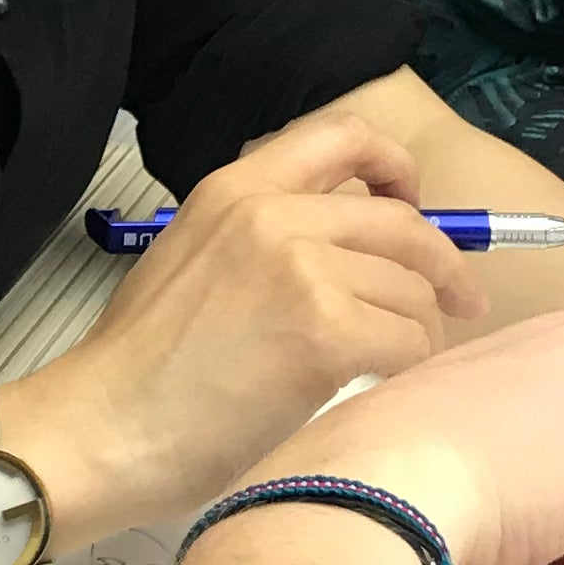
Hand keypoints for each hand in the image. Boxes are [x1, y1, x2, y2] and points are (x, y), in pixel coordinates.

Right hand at [14, 110, 489, 531]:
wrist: (104, 427)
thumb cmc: (142, 368)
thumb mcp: (193, 259)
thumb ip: (262, 237)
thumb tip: (350, 255)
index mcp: (236, 189)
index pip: (344, 137)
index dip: (398, 169)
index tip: (415, 207)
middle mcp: (272, 214)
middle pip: (401, 224)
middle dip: (443, 266)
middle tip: (459, 302)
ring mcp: (301, 270)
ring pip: (411, 289)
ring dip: (416, 329)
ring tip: (389, 361)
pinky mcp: (325, 332)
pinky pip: (407, 340)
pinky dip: (407, 365)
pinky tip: (377, 382)